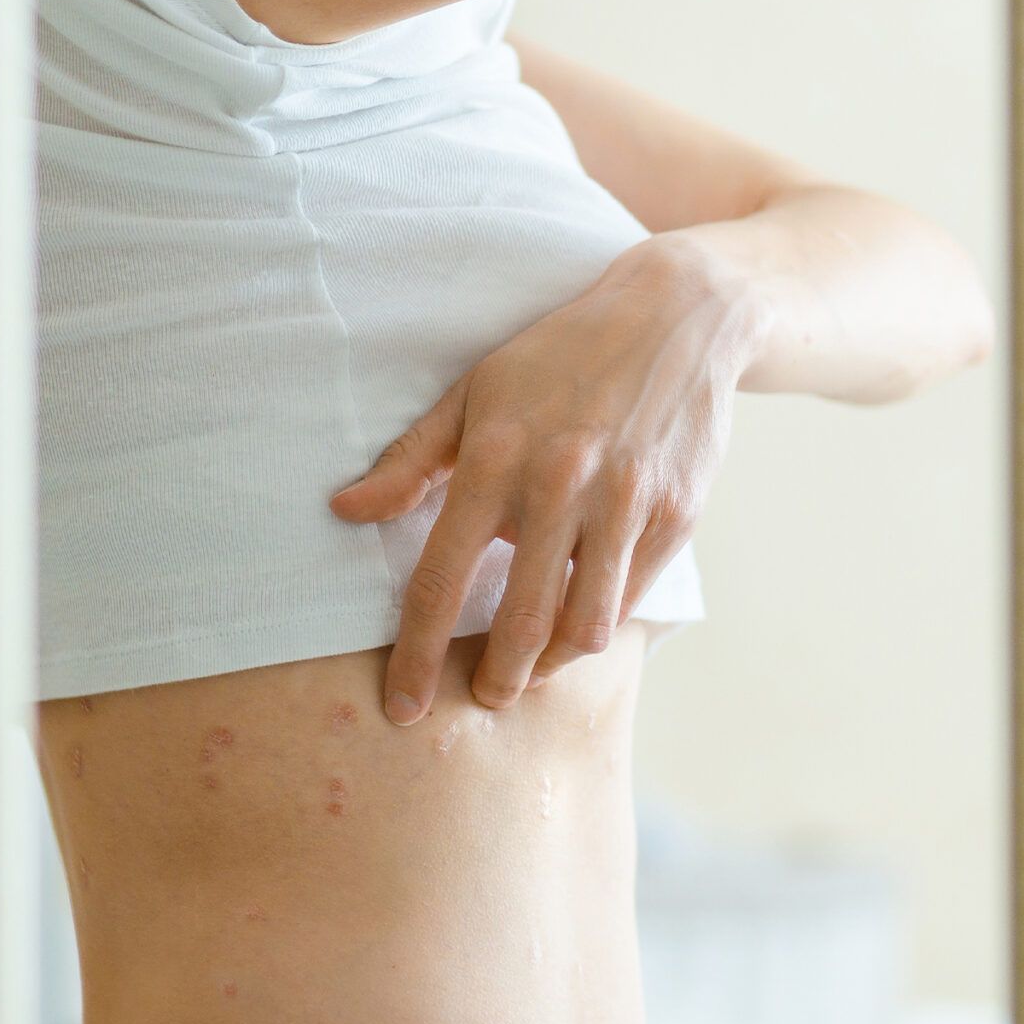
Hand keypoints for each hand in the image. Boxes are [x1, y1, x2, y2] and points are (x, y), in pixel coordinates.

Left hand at [329, 252, 743, 722]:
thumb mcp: (476, 391)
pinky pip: (631, 597)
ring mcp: (625, 502)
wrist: (678, 316)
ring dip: (553, 665)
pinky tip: (583, 621)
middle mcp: (560, 485)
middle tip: (484, 698)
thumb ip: (412, 459)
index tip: (404, 707)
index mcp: (495, 457)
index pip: (440, 580)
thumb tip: (344, 510)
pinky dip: (602, 621)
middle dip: (495, 681)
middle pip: (519, 624)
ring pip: (585, 626)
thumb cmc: (562, 355)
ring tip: (535, 670)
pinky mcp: (677, 514)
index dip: (414, 654)